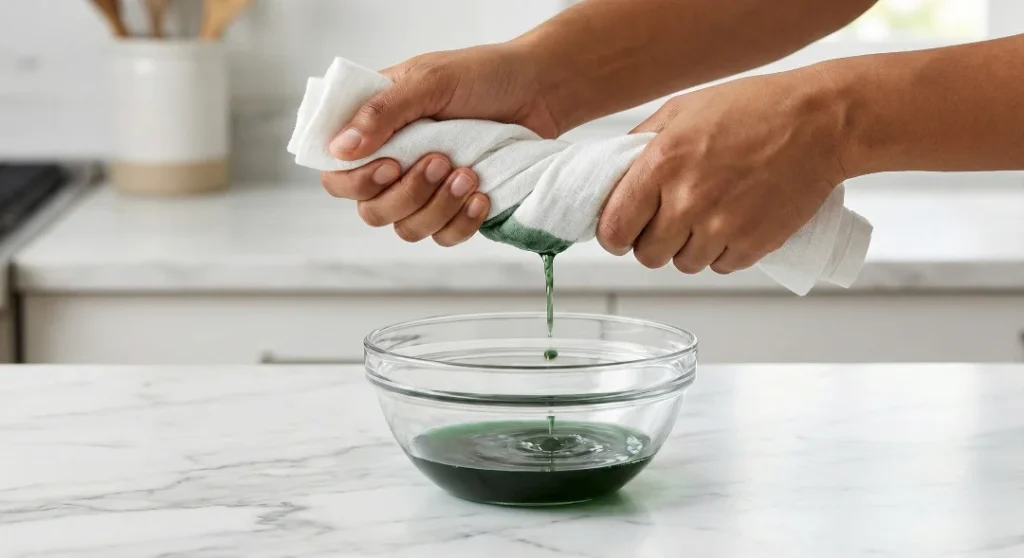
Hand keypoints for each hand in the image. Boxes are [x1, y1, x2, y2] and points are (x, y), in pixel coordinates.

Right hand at [320, 43, 560, 245]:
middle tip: (441, 161)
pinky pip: (444, 236)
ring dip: (438, 207)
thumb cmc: (482, 76)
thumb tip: (341, 148)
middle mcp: (394, 164)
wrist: (538, 91)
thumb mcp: (430, 80)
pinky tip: (481, 198)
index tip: (392, 165)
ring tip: (469, 175)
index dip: (358, 182)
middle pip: (372, 211)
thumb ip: (384, 112)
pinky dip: (461, 222)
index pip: (338, 175)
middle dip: (408, 194)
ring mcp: (425, 190)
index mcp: (375, 130)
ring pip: (407, 229)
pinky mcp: (455, 208)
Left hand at [597, 65, 847, 273]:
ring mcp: (721, 227)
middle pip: (647, 255)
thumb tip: (614, 172)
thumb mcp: (683, 109)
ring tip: (706, 216)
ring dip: (688, 248)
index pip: (613, 229)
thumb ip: (642, 143)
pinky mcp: (753, 245)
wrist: (821, 123)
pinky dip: (722, 252)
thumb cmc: (756, 108)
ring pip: (683, 265)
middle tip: (669, 219)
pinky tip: (732, 223)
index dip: (614, 233)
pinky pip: (721, 267)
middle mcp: (688, 201)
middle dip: (652, 241)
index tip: (622, 229)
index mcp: (662, 165)